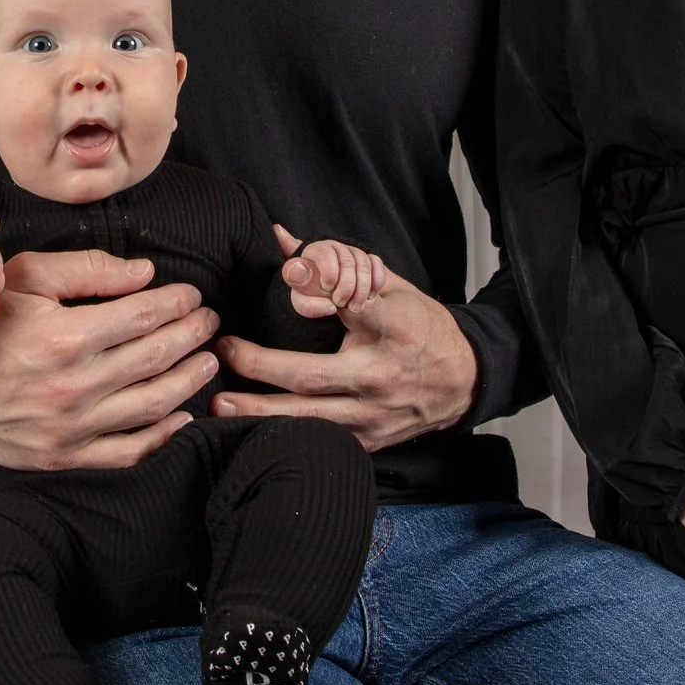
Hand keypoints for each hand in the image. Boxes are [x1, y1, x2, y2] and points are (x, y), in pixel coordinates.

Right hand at [0, 248, 219, 471]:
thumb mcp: (24, 278)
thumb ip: (87, 269)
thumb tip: (146, 274)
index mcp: (64, 337)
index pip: (143, 317)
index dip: (176, 304)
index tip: (192, 296)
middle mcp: (74, 386)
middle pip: (156, 356)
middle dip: (192, 335)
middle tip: (208, 322)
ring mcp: (72, 427)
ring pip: (154, 404)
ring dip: (190, 380)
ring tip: (207, 361)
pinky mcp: (66, 456)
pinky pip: (129, 450)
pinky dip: (164, 435)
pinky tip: (182, 416)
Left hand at [213, 228, 477, 447]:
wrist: (464, 380)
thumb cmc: (421, 328)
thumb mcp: (388, 287)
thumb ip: (335, 268)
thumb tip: (282, 242)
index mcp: (394, 328)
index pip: (351, 305)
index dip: (315, 289)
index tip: (282, 274)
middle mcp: (382, 377)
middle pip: (313, 377)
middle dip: (261, 368)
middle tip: (222, 354)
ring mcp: (374, 416)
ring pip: (309, 419)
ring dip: (260, 413)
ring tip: (219, 404)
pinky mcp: (368, 442)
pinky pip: (319, 441)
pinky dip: (284, 436)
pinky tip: (249, 430)